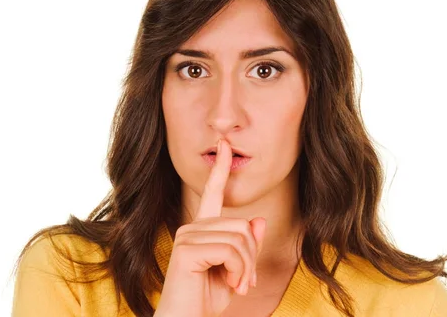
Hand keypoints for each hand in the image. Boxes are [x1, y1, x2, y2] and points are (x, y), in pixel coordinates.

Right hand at [154, 139, 266, 316]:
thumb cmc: (206, 299)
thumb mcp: (236, 271)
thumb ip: (246, 246)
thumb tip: (258, 220)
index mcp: (202, 229)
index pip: (212, 193)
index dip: (221, 169)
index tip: (225, 146)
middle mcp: (192, 227)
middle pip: (243, 225)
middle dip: (252, 257)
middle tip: (245, 282)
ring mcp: (188, 235)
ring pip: (240, 237)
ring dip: (246, 267)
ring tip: (236, 285)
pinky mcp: (188, 248)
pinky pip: (231, 250)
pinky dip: (239, 271)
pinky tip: (230, 284)